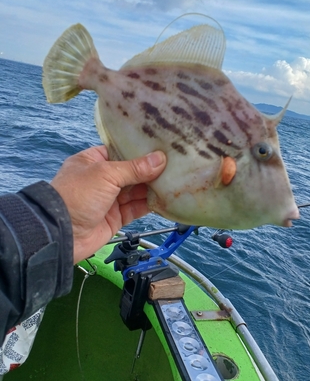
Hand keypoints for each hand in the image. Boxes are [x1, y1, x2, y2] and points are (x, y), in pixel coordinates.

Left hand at [51, 146, 166, 262]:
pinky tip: (165, 198)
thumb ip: (134, 168)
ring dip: (153, 187)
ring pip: (136, 191)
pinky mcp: (116, 217)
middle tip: (175, 163)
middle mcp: (102, 179)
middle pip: (132, 172)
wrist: (62, 234)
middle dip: (151, 170)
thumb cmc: (77, 195)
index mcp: (93, 161)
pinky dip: (150, 205)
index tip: (162, 146)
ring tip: (175, 180)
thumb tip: (160, 159)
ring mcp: (109, 199)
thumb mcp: (106, 174)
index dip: (140, 150)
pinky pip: (136, 208)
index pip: (120, 151)